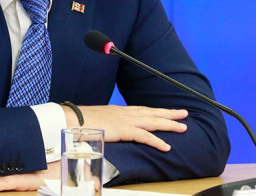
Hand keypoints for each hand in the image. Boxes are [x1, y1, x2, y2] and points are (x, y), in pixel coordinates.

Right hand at [64, 105, 187, 151]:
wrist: (72, 119)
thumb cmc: (81, 121)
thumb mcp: (98, 121)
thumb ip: (107, 125)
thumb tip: (109, 129)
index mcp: (119, 111)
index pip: (142, 110)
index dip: (156, 111)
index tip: (167, 111)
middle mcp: (125, 113)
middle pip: (152, 112)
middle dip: (169, 113)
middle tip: (183, 113)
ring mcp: (125, 120)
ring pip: (152, 121)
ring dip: (169, 124)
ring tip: (183, 127)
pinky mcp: (123, 130)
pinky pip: (144, 136)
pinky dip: (156, 141)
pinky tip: (166, 146)